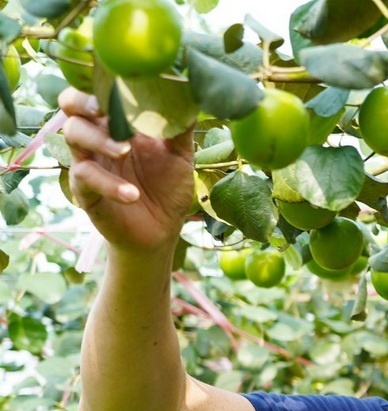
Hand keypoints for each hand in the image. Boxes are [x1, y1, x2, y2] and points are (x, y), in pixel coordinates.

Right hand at [58, 86, 194, 254]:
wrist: (162, 230)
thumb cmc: (168, 187)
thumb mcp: (180, 155)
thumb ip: (181, 128)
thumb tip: (192, 95)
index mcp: (118, 122)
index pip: (96, 90)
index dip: (100, 82)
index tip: (118, 79)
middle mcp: (98, 136)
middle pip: (71, 105)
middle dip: (83, 101)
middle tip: (104, 108)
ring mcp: (89, 161)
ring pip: (73, 135)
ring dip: (99, 140)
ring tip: (125, 151)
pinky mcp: (85, 189)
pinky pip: (85, 177)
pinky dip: (109, 184)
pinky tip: (132, 194)